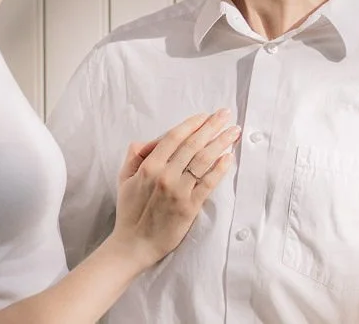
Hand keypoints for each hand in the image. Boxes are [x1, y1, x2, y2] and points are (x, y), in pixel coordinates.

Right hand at [111, 110, 239, 267]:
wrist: (134, 245)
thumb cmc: (129, 212)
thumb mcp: (124, 178)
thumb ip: (134, 155)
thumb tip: (148, 141)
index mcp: (149, 165)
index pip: (174, 137)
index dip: (192, 124)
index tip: (205, 115)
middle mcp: (165, 175)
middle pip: (192, 144)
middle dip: (211, 126)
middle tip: (225, 114)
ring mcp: (179, 191)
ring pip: (203, 160)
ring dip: (220, 143)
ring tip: (233, 132)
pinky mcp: (189, 207)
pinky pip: (207, 184)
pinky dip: (219, 169)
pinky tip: (229, 157)